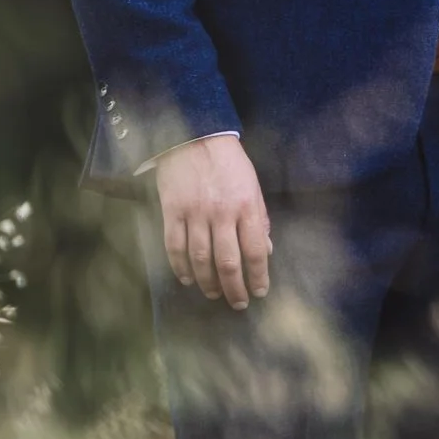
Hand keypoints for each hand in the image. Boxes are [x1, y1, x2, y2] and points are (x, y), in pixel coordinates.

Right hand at [152, 133, 272, 307]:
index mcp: (246, 206)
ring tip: (214, 294)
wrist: (195, 135)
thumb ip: (259, 218)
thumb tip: (266, 251)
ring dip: (208, 282)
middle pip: (228, 262)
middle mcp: (221, 212)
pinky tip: (188, 279)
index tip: (259, 291)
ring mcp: (194, 213)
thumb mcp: (253, 186)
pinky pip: (175, 246)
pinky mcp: (172, 210)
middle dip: (234, 288)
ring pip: (200, 259)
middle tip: (238, 303)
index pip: (256, 250)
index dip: (258, 276)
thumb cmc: (229, 162)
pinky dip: (180, 267)